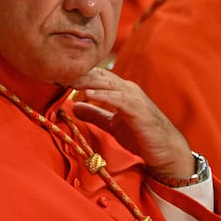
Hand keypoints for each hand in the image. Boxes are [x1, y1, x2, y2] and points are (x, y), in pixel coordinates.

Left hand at [72, 67, 194, 177]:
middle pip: (100, 75)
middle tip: (60, 74)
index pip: (97, 76)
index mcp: (120, 90)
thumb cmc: (140, 135)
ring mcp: (134, 97)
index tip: (60, 75)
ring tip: (71, 80)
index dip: (80, 74)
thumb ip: (94, 113)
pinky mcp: (139, 109)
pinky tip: (88, 94)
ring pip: (108, 83)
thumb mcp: (111, 124)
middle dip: (81, 74)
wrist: (167, 152)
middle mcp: (127, 89)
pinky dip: (103, 95)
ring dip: (89, 81)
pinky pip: (119, 99)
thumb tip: (73, 106)